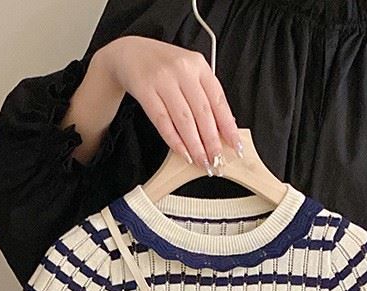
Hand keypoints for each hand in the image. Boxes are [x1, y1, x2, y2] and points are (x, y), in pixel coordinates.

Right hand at [96, 35, 241, 170]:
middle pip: (202, 112)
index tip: (235, 145)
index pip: (218, 100)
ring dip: (194, 144)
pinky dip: (173, 139)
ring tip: (201, 161)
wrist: (131, 53)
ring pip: (184, 119)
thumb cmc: (163, 66)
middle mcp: (183, 70)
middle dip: (211, 141)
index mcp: (199, 65)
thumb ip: (204, 93)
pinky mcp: (145, 91)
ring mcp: (163, 80)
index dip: (228, 126)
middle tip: (217, 160)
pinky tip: (182, 152)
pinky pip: (162, 121)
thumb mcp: (188, 71)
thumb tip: (222, 127)